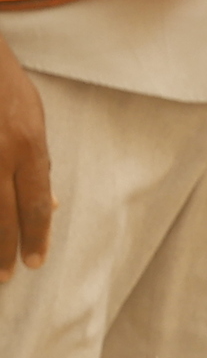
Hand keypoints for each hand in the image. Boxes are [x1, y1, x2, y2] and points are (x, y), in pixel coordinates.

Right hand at [0, 38, 52, 278]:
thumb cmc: (1, 80)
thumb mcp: (31, 114)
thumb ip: (38, 159)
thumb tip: (51, 202)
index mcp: (26, 142)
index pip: (36, 202)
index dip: (36, 235)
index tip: (35, 262)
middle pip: (3, 212)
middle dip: (6, 249)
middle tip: (8, 277)